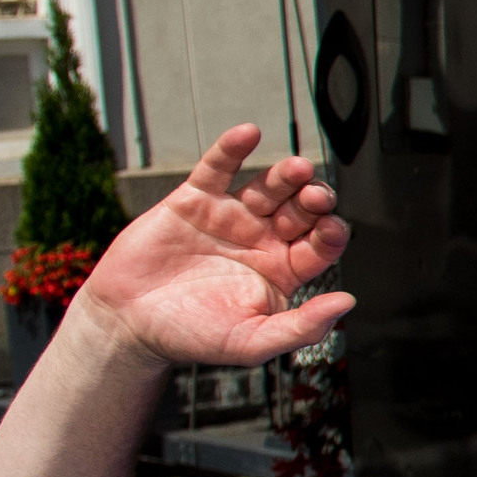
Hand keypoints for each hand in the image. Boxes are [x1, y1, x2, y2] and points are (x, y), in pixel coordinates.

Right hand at [77, 126, 353, 367]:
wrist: (128, 322)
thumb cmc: (191, 337)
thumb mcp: (252, 342)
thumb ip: (301, 327)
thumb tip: (348, 303)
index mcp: (284, 270)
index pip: (321, 245)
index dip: (331, 233)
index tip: (333, 228)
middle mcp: (263, 239)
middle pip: (301, 210)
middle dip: (313, 199)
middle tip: (316, 195)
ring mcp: (230, 216)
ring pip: (267, 187)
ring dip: (285, 175)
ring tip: (298, 168)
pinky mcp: (194, 200)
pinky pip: (218, 168)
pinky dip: (232, 149)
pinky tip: (248, 133)